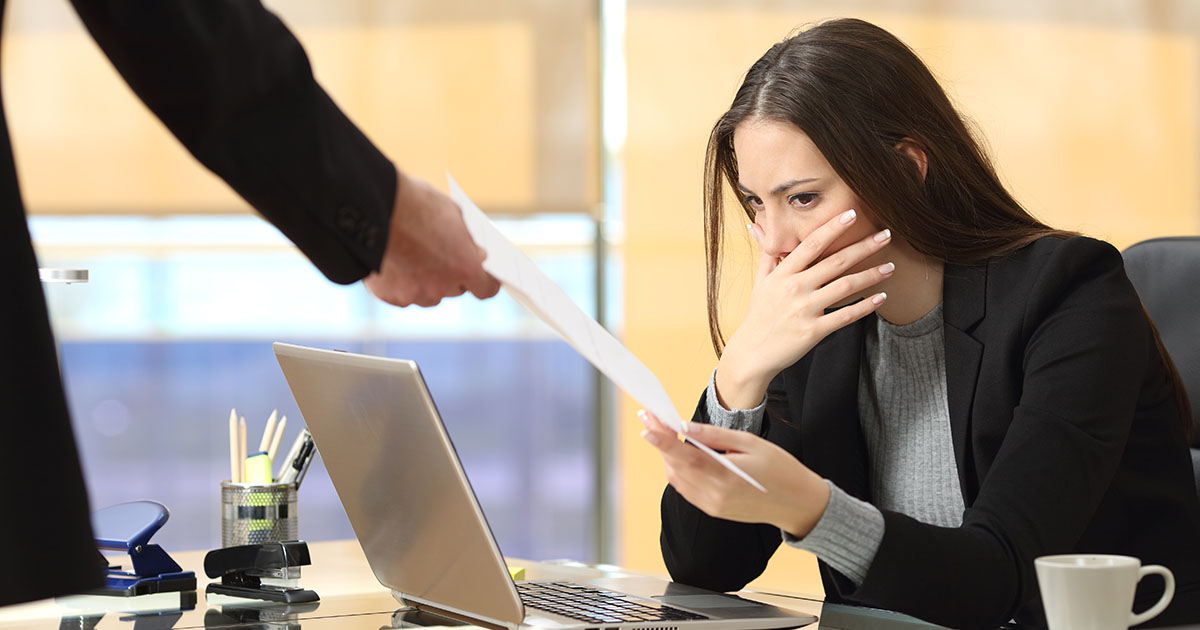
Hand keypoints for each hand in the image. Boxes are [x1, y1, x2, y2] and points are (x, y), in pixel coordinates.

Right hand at [363, 171, 500, 306]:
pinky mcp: (389, 296)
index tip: (481, 274)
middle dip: (452, 275)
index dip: (484, 281)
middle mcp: (442, 287)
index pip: (486, 289)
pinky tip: (395, 262)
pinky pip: (402, 295)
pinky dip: (401, 283)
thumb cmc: (415, 204)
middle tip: (441, 255)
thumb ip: (466, 240)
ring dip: (427, 282)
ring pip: (429, 295)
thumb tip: (475, 253)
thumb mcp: (452, 214)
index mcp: (465, 267)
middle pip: (456, 290)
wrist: (370, 206)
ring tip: (414, 256)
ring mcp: (415, 294)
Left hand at [639, 410, 829, 536]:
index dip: (663, 442)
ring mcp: (713, 505)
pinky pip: (686, 489)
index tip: (647, 426)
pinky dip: (679, 470)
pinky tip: (681, 456)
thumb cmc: (780, 469)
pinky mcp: (713, 511)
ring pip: (678, 479)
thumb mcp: (751, 443)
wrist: (797, 503)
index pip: (687, 457)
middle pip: (677, 467)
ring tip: (665, 434)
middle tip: (652, 420)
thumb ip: (716, 436)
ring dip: (668, 457)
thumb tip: (687, 427)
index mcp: (727, 476)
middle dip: (661, 443)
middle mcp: (716, 495)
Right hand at [716, 209, 891, 408]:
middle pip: (835, 261)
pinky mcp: (813, 331)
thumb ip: (766, 254)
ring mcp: (805, 310)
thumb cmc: (758, 317)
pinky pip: (845, 316)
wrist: (751, 354)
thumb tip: (755, 224)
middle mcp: (795, 288)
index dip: (833, 227)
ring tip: (890, 267)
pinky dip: (865, 307)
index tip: (852, 214)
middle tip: (886, 235)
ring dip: (871, 275)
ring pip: (845, 287)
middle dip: (864, 247)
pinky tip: (881, 298)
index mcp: (783, 274)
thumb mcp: (759, 283)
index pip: (811, 244)